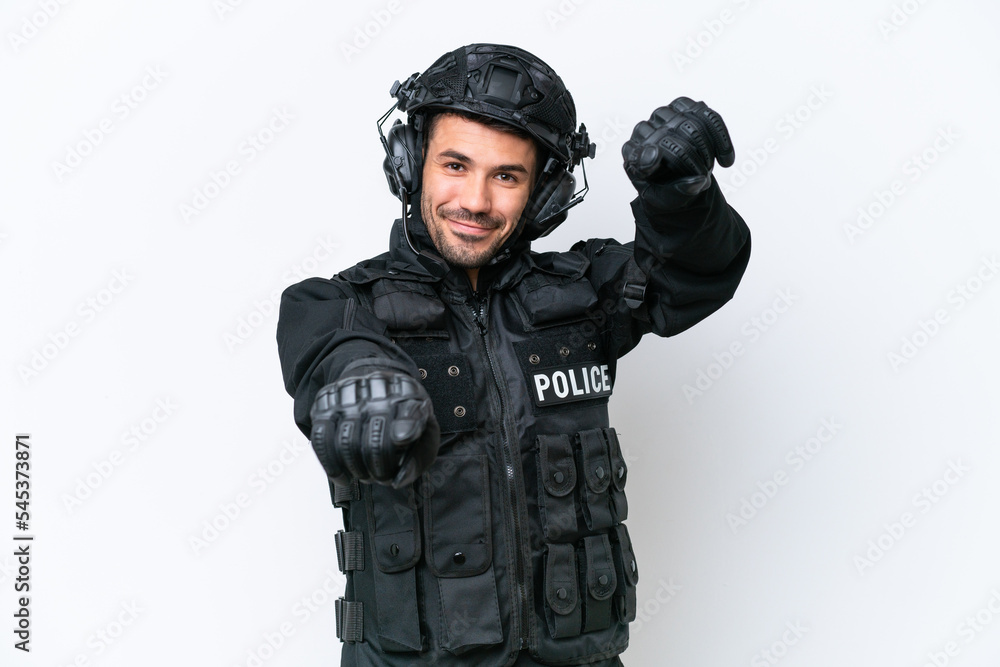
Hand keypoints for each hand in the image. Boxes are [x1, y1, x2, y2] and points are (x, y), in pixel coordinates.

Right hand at [309, 369, 439, 487]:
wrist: (376, 383)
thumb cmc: (403, 415)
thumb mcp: (425, 434)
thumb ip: (418, 459)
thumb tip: (398, 481)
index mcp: (410, 397)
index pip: (409, 414)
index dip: (405, 426)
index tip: (402, 437)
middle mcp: (378, 392)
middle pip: (375, 440)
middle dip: (379, 470)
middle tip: (382, 477)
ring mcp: (348, 396)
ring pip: (346, 443)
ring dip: (356, 471)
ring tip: (365, 476)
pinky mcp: (325, 402)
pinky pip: (321, 438)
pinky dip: (331, 465)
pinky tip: (342, 477)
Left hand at [622, 97, 734, 208]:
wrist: (680, 178)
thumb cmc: (667, 190)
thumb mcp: (666, 200)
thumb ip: (677, 193)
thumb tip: (696, 181)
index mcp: (633, 155)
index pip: (640, 153)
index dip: (649, 157)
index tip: (657, 163)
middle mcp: (646, 131)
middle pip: (670, 138)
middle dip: (691, 161)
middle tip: (701, 177)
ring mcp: (665, 116)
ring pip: (691, 124)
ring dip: (706, 150)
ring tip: (708, 167)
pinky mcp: (686, 108)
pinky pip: (708, 117)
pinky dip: (721, 138)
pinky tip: (725, 159)